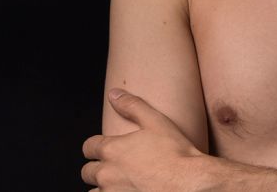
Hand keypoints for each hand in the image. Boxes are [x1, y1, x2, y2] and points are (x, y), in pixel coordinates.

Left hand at [81, 89, 207, 190]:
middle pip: (87, 171)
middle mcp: (106, 174)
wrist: (188, 184)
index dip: (95, 146)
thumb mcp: (156, 122)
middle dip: (97, 168)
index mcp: (112, 150)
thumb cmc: (175, 154)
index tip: (103, 149)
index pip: (88, 147)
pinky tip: (126, 191)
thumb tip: (114, 94)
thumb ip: (132, 105)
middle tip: (114, 167)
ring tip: (119, 183)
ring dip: (102, 187)